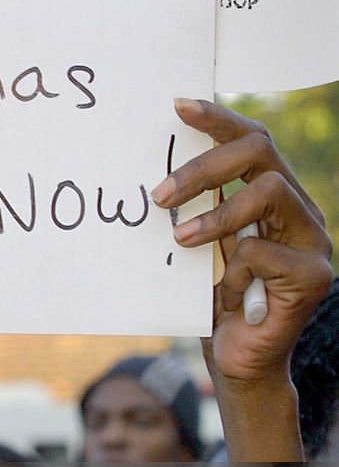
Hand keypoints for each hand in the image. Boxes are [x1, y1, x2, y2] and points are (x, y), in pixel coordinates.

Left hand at [151, 98, 332, 384]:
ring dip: (215, 215)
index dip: (218, 118)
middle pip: (260, 151)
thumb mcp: (197, 247)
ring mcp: (312, 240)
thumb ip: (191, 211)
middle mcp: (298, 208)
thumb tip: (151, 176)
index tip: (178, 105)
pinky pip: (263, 252)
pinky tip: (222, 296)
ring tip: (179, 240)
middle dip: (204, 166)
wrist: (238, 360)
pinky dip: (231, 273)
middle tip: (159, 196)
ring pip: (268, 192)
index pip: (251, 139)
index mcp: (272, 195)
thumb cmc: (211, 301)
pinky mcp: (313, 275)